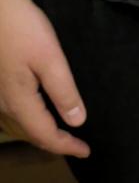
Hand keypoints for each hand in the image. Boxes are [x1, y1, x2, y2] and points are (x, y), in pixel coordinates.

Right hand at [0, 0, 89, 157]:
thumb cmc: (24, 30)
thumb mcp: (51, 60)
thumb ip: (64, 92)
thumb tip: (78, 122)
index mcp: (19, 102)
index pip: (45, 135)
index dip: (66, 146)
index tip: (87, 152)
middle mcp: (3, 104)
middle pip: (29, 134)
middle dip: (53, 143)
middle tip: (76, 146)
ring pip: (18, 125)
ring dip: (39, 133)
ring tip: (59, 135)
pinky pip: (11, 113)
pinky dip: (27, 121)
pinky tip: (35, 113)